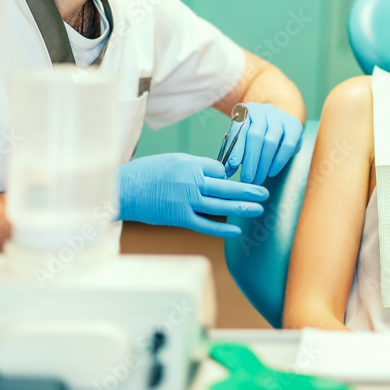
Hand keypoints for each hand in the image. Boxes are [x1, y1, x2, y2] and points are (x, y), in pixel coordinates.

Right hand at [118, 153, 268, 236]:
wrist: (124, 190)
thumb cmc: (148, 172)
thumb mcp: (174, 160)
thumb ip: (197, 167)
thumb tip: (218, 176)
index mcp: (190, 165)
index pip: (219, 170)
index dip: (226, 175)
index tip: (229, 179)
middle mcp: (191, 182)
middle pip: (226, 187)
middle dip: (248, 190)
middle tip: (265, 191)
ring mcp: (186, 202)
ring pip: (220, 206)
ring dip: (242, 208)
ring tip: (259, 208)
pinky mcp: (180, 218)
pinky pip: (205, 225)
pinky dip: (222, 228)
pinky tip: (236, 229)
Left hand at [226, 102, 303, 184]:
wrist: (278, 123)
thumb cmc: (256, 135)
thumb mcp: (243, 140)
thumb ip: (235, 153)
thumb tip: (227, 171)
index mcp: (246, 111)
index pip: (240, 128)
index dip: (236, 147)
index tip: (233, 165)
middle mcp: (263, 111)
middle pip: (256, 135)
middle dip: (251, 160)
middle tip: (247, 178)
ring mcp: (280, 116)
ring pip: (271, 141)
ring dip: (264, 163)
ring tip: (258, 179)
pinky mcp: (294, 125)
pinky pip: (288, 145)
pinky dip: (279, 160)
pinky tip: (272, 172)